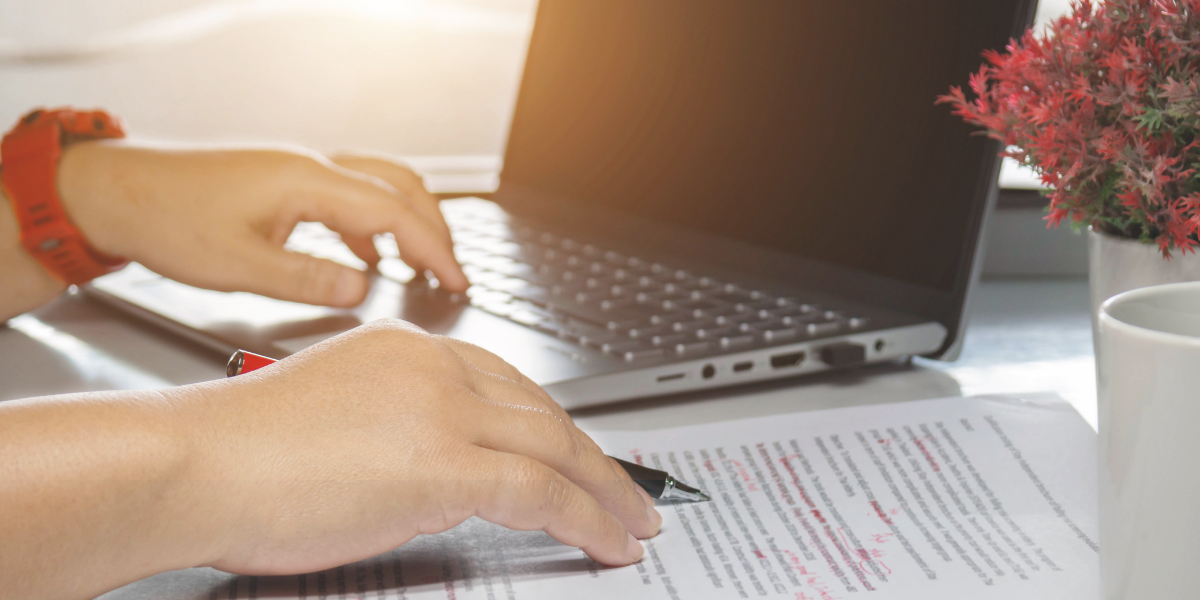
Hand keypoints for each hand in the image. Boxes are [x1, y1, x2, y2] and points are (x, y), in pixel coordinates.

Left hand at [55, 141, 467, 306]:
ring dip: (410, 222)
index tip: (455, 281)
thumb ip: (306, 278)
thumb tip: (362, 286)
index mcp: (306, 181)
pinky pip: (351, 195)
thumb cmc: (166, 220)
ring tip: (425, 264)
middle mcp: (310, 167)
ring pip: (380, 185)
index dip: (432, 249)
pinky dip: (375, 224)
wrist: (117, 192)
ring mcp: (300, 170)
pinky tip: (369, 256)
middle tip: (452, 274)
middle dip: (435, 231)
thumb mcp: (237, 265)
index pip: (394, 212)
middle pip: (400, 187)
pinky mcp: (287, 183)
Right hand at [186, 319, 661, 572]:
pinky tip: (607, 540)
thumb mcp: (334, 419)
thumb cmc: (237, 454)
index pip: (506, 385)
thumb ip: (397, 430)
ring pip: (556, 446)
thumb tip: (439, 472)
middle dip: (593, 457)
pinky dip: (586, 516)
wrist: (190, 463)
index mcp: (408, 351)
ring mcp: (442, 411)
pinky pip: (540, 490)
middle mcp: (434, 368)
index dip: (552, 425)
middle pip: (543, 410)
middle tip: (626, 489)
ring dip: (606, 489)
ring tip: (634, 521)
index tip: (574, 454)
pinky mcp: (442, 462)